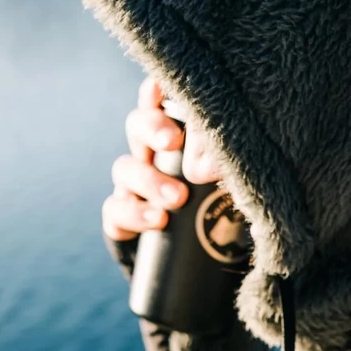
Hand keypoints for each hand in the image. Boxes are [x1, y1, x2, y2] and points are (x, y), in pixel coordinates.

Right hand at [103, 76, 223, 241]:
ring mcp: (133, 187)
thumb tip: (218, 165)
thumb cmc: (227, 213)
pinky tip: (157, 219)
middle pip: (137, 126)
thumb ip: (231, 168)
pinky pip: (115, 210)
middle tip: (174, 141)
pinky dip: (134, 213)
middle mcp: (151, 156)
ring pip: (125, 168)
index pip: (161, 102)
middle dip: (152, 128)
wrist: (204, 263)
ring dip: (149, 179)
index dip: (157, 91)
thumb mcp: (235, 185)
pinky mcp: (122, 220)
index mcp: (178, 138)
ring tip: (177, 198)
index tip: (163, 87)